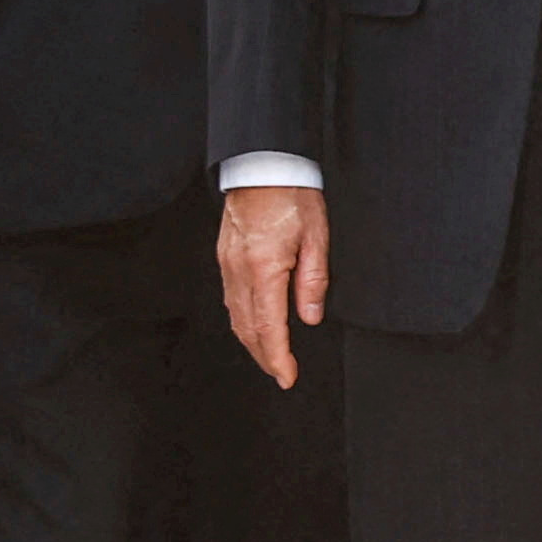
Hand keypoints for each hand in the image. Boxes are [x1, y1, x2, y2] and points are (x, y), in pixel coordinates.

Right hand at [218, 182, 328, 385]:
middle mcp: (239, 270)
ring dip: (251, 340)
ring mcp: (227, 263)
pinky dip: (242, 318)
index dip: (277, 357)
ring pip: (234, 315)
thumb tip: (310, 316)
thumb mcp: (316, 238)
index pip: (269, 326)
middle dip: (263, 356)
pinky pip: (230, 297)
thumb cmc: (291, 194)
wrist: (262, 165)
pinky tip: (253, 323)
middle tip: (280, 373)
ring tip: (269, 354)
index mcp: (264, 268)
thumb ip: (313, 281)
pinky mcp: (224, 256)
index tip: (287, 376)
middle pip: (247, 328)